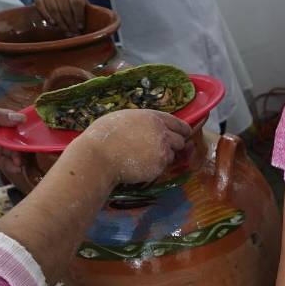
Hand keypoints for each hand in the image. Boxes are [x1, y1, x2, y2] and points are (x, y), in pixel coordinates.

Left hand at [0, 108, 25, 181]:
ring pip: (17, 150)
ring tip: (18, 160)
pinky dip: (15, 165)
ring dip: (20, 155)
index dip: (24, 122)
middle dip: (24, 142)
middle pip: (18, 136)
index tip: (35, 127)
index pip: (13, 118)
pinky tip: (15, 166)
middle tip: (26, 146)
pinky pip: (11, 163)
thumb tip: (20, 117)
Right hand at [34, 0, 88, 33]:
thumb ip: (84, 13)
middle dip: (70, 23)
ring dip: (60, 23)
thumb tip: (86, 29)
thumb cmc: (70, 1)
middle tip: (73, 34)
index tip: (80, 28)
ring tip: (65, 32)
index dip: (79, 16)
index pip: (77, 2)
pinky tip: (53, 24)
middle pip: (65, 8)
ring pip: (53, 9)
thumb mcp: (80, 3)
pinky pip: (41, 7)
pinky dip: (47, 16)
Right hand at [69, 110, 191, 184]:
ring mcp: (162, 151)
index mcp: (153, 118)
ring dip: (163, 156)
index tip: (184, 134)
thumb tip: (154, 127)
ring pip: (172, 155)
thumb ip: (145, 122)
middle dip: (174, 145)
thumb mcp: (126, 118)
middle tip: (160, 148)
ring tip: (143, 156)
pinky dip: (155, 167)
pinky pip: (162, 167)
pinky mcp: (159, 167)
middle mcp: (162, 133)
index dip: (183, 130)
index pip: (178, 123)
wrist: (99, 157)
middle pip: (180, 141)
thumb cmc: (105, 135)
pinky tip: (140, 164)